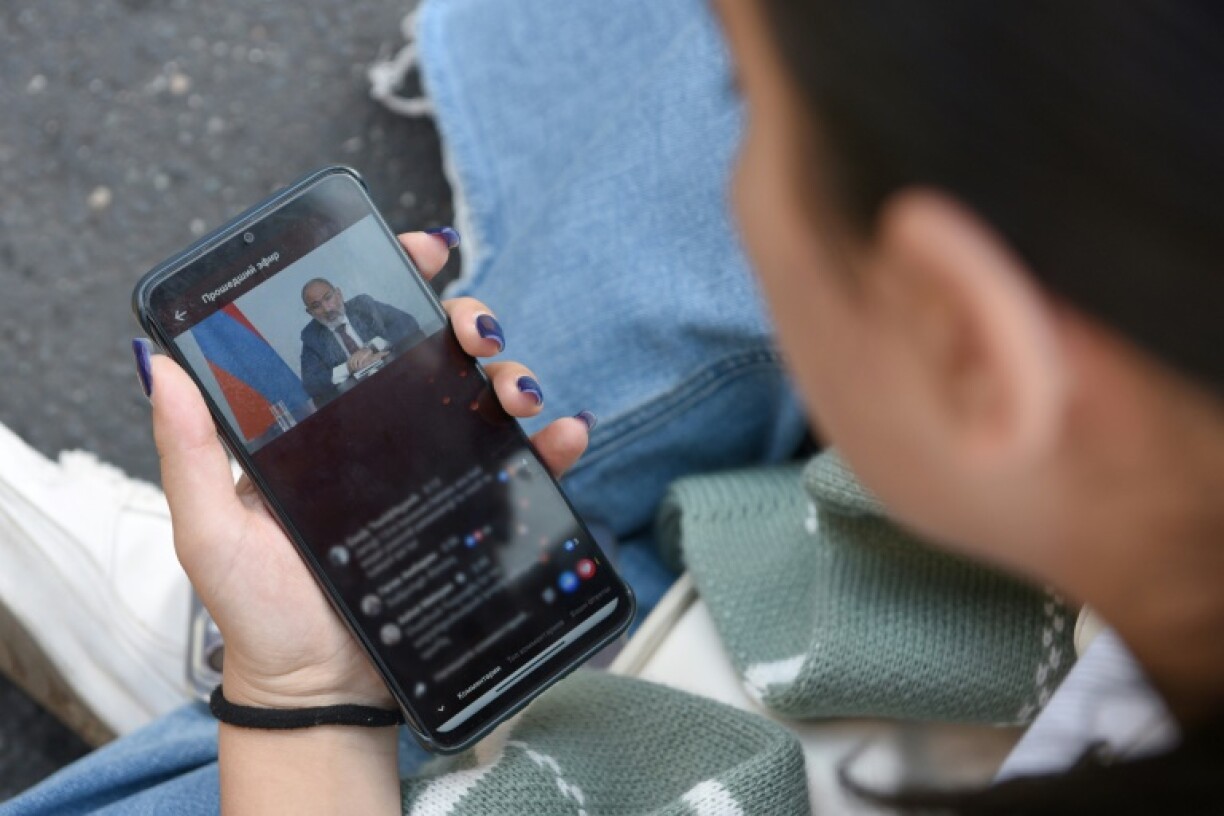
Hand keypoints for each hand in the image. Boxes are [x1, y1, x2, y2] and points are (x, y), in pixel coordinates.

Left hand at [148, 231, 592, 708]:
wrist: (320, 687)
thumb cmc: (259, 611)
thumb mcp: (209, 530)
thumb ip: (188, 452)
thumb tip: (162, 364)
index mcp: (324, 422)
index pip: (362, 330)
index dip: (394, 278)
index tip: (421, 249)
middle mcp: (386, 433)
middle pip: (439, 350)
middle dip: (467, 319)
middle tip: (471, 328)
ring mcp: (436, 468)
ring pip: (488, 394)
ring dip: (513, 373)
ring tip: (512, 392)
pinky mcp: (476, 508)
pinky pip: (525, 464)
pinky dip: (553, 441)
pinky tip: (562, 434)